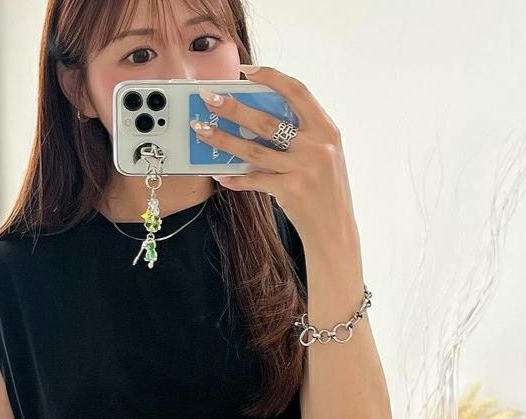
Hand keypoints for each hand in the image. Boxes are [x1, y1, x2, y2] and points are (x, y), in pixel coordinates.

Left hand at [191, 66, 358, 245]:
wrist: (335, 229)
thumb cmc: (325, 190)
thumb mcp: (323, 154)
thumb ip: (300, 135)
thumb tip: (255, 119)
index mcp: (326, 129)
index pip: (297, 91)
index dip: (270, 77)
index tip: (245, 71)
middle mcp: (316, 146)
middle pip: (266, 120)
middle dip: (233, 107)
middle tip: (208, 98)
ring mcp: (303, 168)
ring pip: (253, 149)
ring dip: (223, 139)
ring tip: (201, 130)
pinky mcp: (290, 190)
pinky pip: (254, 180)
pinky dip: (235, 177)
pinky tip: (219, 174)